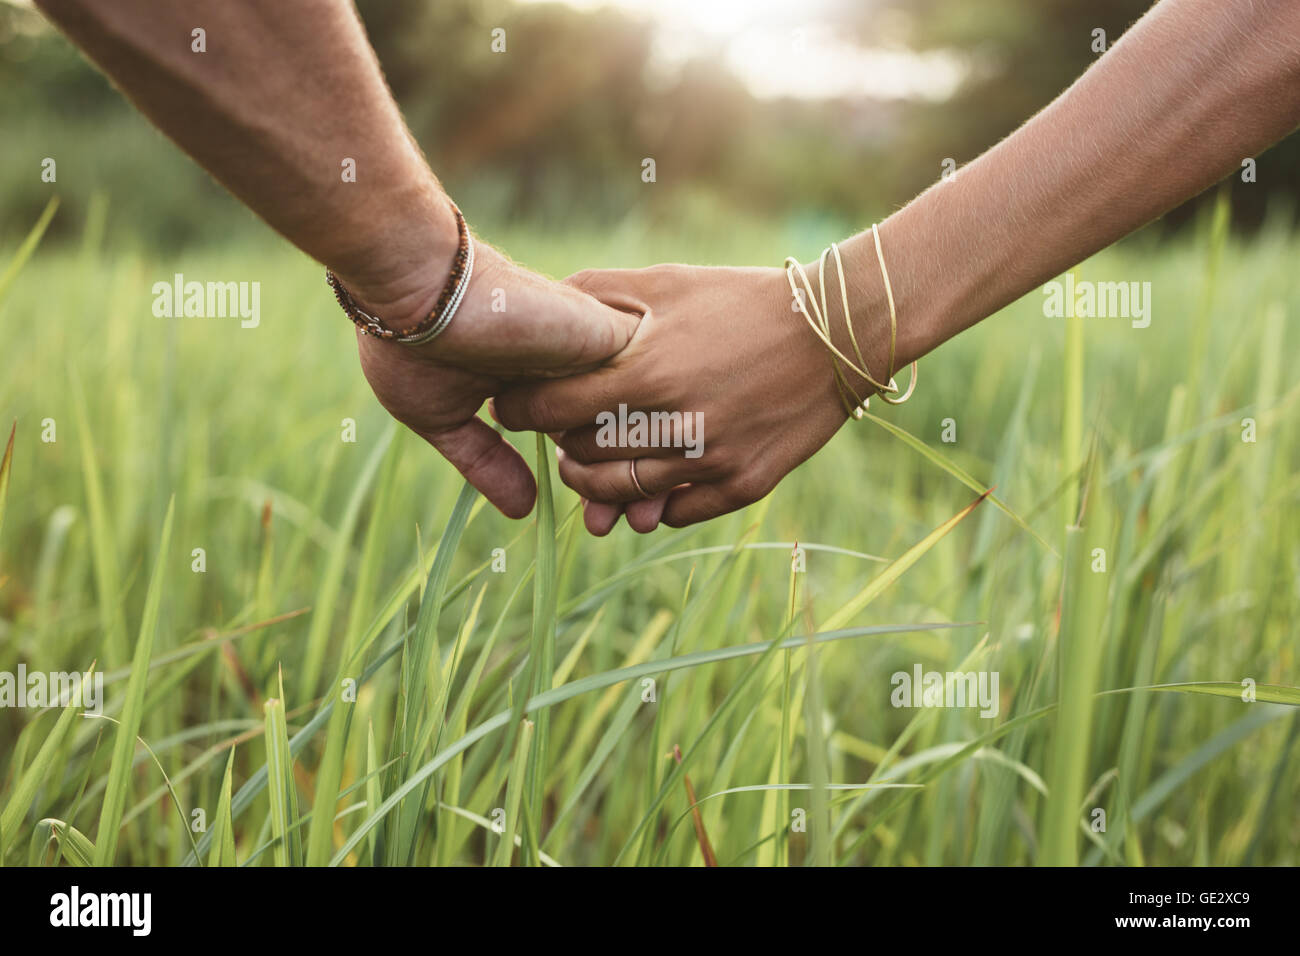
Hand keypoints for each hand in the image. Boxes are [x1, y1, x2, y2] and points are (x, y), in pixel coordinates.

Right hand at [348, 242, 638, 517]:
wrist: (415, 289)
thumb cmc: (410, 346)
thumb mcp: (444, 415)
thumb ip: (485, 460)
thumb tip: (522, 510)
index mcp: (533, 378)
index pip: (580, 434)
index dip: (595, 481)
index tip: (599, 524)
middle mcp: (567, 363)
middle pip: (617, 426)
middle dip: (631, 480)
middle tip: (630, 525)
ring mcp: (588, 347)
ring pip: (639, 408)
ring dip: (647, 461)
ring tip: (644, 514)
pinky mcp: (605, 332)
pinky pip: (650, 382)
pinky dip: (653, 428)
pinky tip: (655, 470)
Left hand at [492, 264, 856, 533]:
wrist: (835, 334)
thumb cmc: (741, 301)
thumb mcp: (669, 282)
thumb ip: (598, 293)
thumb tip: (542, 310)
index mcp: (650, 369)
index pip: (550, 409)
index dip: (519, 410)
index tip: (510, 405)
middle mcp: (678, 423)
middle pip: (581, 458)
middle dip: (559, 445)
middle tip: (556, 431)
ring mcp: (713, 460)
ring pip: (622, 494)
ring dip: (594, 484)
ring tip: (588, 464)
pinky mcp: (744, 484)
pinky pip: (674, 513)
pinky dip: (651, 504)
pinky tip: (646, 484)